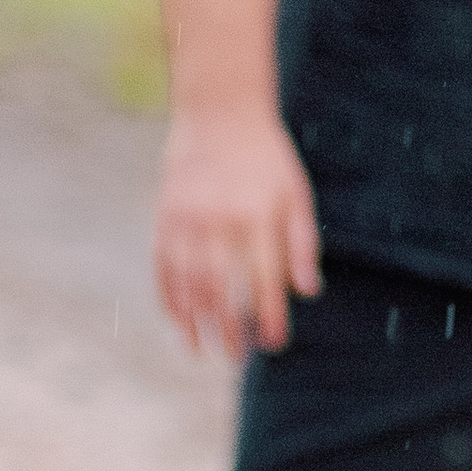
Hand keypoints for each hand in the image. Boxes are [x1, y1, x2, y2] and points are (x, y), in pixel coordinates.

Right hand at [154, 107, 321, 355]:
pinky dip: (169, 297)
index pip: (265, 279)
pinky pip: (162, 267)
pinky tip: (178, 321)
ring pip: (187, 283)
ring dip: (195, 321)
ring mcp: (187, 220)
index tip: (273, 343)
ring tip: (203, 350)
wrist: (218, 112)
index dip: (270, 315)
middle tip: (237, 358)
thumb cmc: (266, 157)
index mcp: (257, 215)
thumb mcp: (295, 192)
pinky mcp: (164, 217)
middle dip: (229, 329)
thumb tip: (309, 292)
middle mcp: (219, 221)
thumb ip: (302, 242)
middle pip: (221, 289)